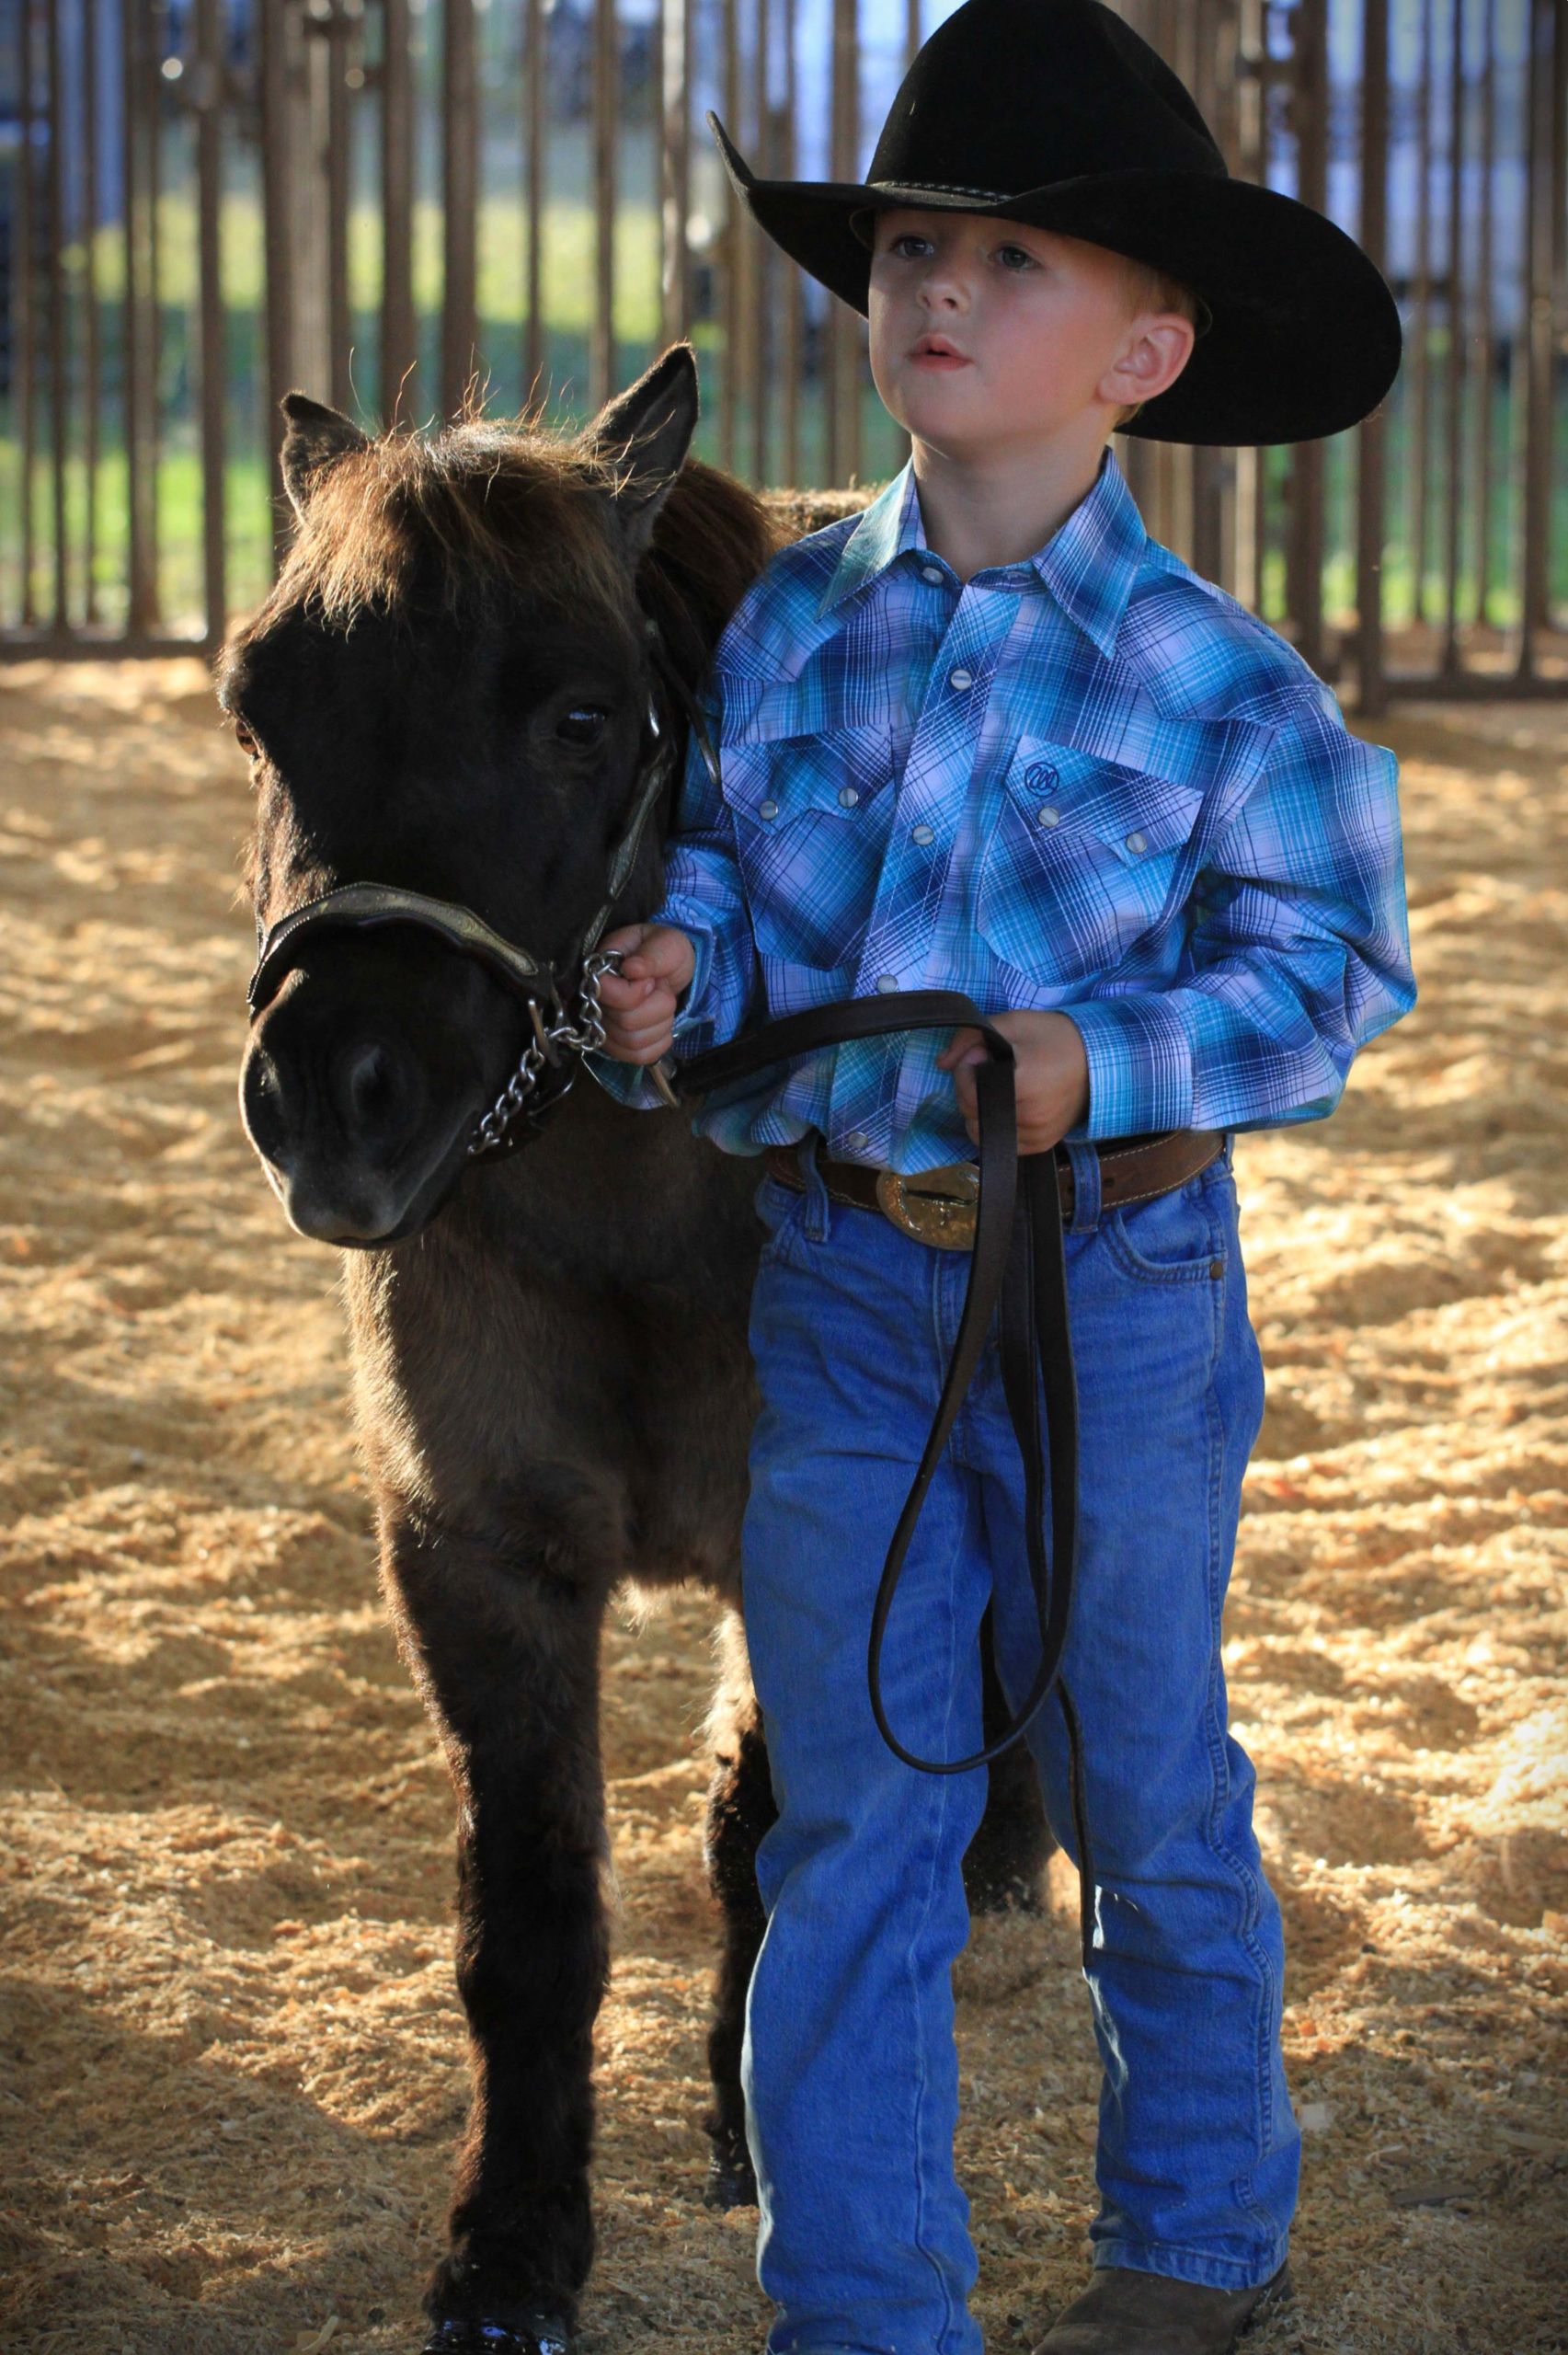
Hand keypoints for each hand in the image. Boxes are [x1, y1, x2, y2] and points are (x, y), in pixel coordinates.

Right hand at [598, 923, 696, 1064]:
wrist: (671, 969)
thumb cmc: (665, 952)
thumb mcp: (666, 943)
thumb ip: (652, 954)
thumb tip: (632, 968)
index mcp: (601, 971)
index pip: (607, 995)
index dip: (635, 993)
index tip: (649, 980)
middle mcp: (595, 1002)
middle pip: (626, 1023)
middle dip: (658, 1006)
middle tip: (659, 988)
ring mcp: (603, 1026)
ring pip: (634, 1043)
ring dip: (661, 1023)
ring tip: (660, 1002)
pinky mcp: (617, 1045)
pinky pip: (640, 1056)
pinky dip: (660, 1041)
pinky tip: (660, 1023)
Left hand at [936, 1010, 1089, 1154]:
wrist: (1097, 1061)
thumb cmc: (1055, 1038)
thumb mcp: (1012, 1022)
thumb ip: (970, 1037)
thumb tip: (941, 1063)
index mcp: (1027, 1087)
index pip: (969, 1093)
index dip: (965, 1070)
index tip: (980, 1054)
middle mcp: (1032, 1118)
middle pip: (971, 1114)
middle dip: (969, 1089)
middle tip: (988, 1067)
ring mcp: (1036, 1136)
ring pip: (981, 1132)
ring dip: (978, 1110)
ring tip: (997, 1087)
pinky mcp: (1040, 1146)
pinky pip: (999, 1142)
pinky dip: (994, 1125)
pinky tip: (1006, 1104)